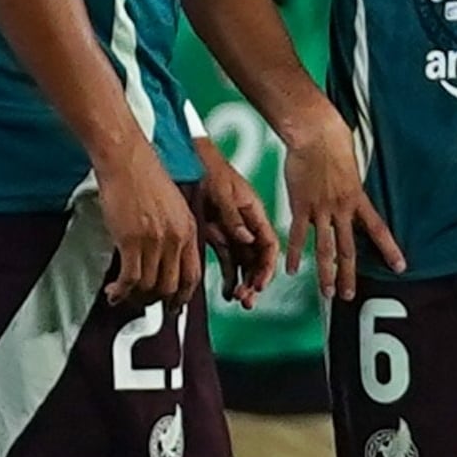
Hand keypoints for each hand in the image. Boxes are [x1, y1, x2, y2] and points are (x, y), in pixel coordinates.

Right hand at [93, 148, 203, 305]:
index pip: (193, 275)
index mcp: (189, 229)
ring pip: (149, 285)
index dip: (182, 296)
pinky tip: (113, 293)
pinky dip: (121, 291)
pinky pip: (130, 278)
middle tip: (144, 303)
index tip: (174, 305)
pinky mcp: (131, 240)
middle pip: (171, 286)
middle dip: (157, 301)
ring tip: (124, 296)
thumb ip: (176, 230)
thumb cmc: (144, 175)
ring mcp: (154, 241)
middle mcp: (176, 238)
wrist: (126, 158)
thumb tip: (167, 256)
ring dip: (136, 297)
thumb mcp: (173, 204)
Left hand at [189, 144, 281, 305]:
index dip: (268, 267)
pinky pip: (227, 259)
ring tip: (237, 298)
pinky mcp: (216, 233)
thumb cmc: (209, 167)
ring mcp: (232, 230)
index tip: (259, 284)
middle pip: (258, 259)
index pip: (269, 245)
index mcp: (255, 212)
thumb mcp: (222, 192)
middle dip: (256, 281)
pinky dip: (228, 276)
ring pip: (244, 263)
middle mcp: (247, 224)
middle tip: (247, 299)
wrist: (187, 157)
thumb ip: (234, 218)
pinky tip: (226, 290)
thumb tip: (246, 239)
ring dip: (243, 282)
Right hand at [279, 106, 401, 302]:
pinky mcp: (300, 206)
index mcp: (358, 198)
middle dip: (350, 274)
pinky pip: (297, 235)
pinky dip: (294, 254)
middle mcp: (341, 209)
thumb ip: (352, 184)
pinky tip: (291, 269)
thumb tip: (352, 190)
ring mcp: (320, 209)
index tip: (400, 267)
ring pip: (325, 248)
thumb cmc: (333, 141)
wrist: (314, 133)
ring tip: (327, 292)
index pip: (379, 230)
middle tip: (350, 295)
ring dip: (326, 273)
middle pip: (348, 249)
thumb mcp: (354, 165)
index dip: (390, 249)